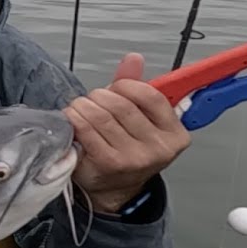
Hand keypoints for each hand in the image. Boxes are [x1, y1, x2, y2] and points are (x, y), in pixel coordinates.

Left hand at [63, 53, 190, 213]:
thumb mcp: (139, 119)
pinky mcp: (108, 163)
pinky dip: (73, 119)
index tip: (115, 88)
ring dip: (82, 106)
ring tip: (79, 110)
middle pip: (120, 104)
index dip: (125, 85)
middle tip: (91, 101)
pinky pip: (85, 129)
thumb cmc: (126, 148)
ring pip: (99, 114)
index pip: (149, 95)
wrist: (113, 188)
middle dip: (98, 96)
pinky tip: (72, 120)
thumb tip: (133, 58)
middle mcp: (158, 148)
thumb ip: (136, 87)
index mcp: (174, 133)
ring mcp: (134, 158)